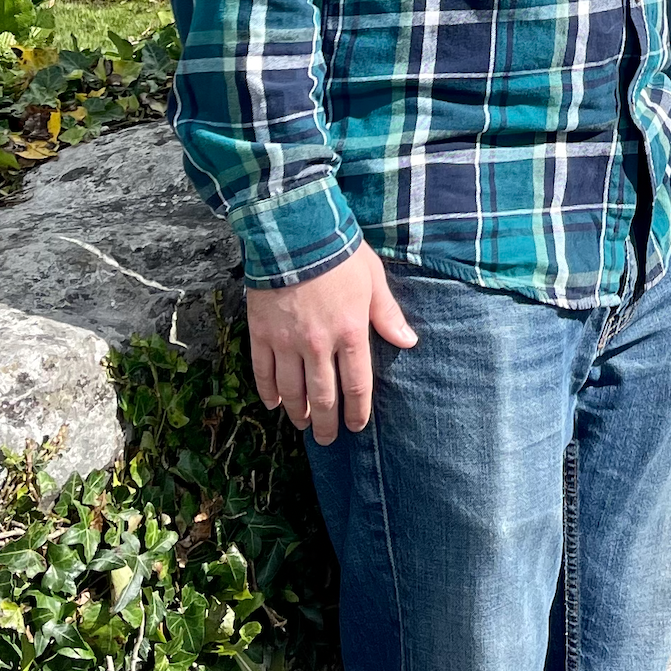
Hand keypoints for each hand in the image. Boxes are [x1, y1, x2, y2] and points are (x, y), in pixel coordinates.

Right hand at [244, 246, 416, 442]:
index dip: (357, 411)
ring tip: (302, 424)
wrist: (295, 231)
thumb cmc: (340, 252)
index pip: (356, 384)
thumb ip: (388, 314)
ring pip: (292, 390)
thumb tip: (409, 342)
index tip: (356, 426)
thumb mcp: (373, 279)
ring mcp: (287, 341)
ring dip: (298, 413)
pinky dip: (268, 392)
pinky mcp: (261, 333)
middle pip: (323, 396)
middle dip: (326, 422)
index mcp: (351, 332)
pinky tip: (273, 405)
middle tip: (326, 439)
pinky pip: (263, 372)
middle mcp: (319, 344)